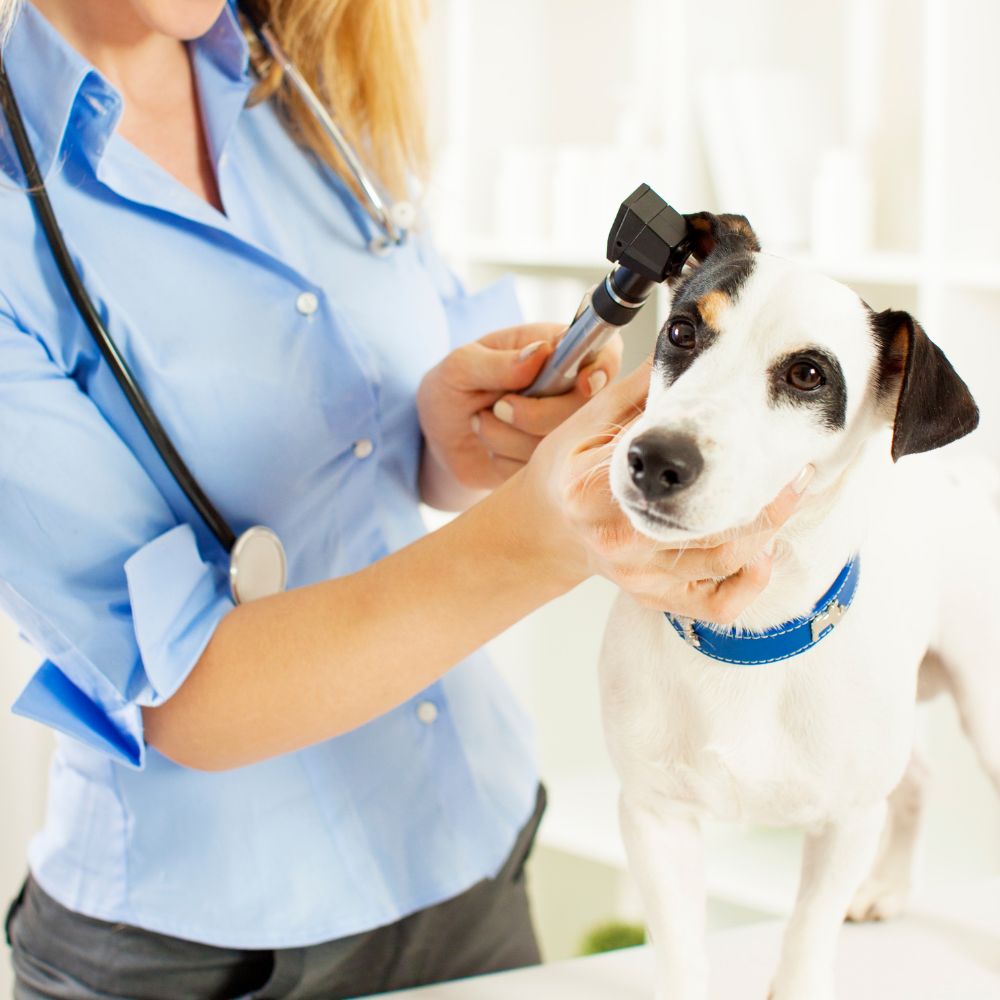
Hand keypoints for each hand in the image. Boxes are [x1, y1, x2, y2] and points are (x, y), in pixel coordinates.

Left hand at [416, 322, 622, 492]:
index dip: (602, 369)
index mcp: (556, 352)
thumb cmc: (451, 390)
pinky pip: (539, 468)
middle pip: (586, 408)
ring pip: (559, 442)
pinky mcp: (550, 464)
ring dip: (508, 435)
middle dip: (536, 413)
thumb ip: (497, 361)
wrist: (438, 438)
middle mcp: (568, 391)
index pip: (603, 355)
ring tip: (484, 420)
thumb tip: (541, 353)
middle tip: (499, 406)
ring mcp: (562, 429)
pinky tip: (491, 444)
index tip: (583, 383)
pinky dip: (505, 458)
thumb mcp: (459, 367)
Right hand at [521, 358, 810, 623]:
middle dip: (760, 499)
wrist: (548, 527)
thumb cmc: (568, 470)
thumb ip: (637, 390)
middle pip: (703, 524)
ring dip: (765, 532)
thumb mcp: (587, 422)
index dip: (719, 453)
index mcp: (589, 490)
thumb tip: (689, 343)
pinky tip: (763, 556)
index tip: (759, 428)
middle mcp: (612, 540)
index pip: (663, 473)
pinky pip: (711, 606)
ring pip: (718, 563)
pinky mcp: (651, 597)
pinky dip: (746, 586)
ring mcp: (634, 575)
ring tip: (790, 498)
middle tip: (797, 472)